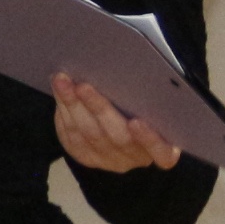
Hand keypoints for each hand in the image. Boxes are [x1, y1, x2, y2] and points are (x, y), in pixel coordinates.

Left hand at [52, 73, 181, 173]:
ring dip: (73, 106)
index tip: (136, 122)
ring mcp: (110, 160)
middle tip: (83, 85)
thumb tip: (127, 64)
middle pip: (117, 137)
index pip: (162, 152)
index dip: (149, 139)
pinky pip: (72, 138)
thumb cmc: (150, 107)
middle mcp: (136, 158)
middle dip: (98, 108)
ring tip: (63, 81)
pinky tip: (60, 93)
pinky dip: (64, 114)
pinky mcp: (87, 157)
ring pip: (89, 135)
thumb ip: (152, 94)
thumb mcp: (158, 104)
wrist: (128, 128)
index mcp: (164, 149)